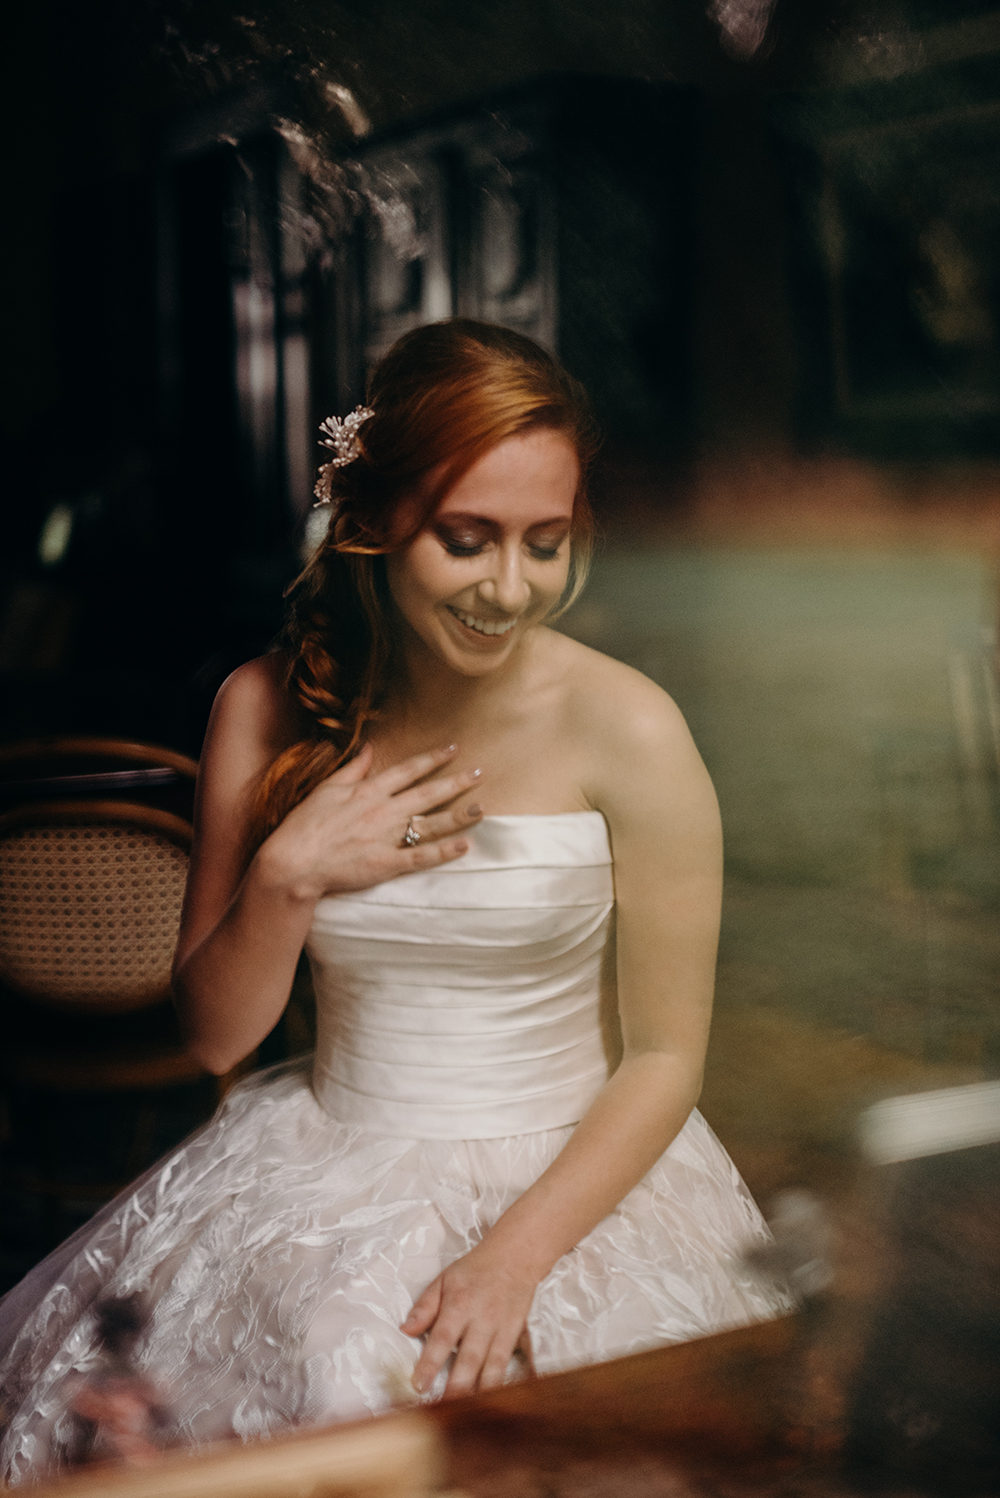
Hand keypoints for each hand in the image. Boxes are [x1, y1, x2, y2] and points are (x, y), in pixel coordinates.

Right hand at [258, 743, 482, 902]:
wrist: (293, 862)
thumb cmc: (304, 825)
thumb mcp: (326, 789)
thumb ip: (352, 769)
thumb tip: (370, 747)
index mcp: (368, 791)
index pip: (408, 770)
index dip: (432, 758)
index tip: (453, 748)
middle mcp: (383, 811)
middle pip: (428, 793)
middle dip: (457, 782)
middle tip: (481, 773)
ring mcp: (386, 838)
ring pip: (431, 824)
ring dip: (458, 815)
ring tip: (481, 808)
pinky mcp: (386, 864)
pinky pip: (422, 857)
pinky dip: (444, 851)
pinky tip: (465, 845)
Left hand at [401, 1242, 537, 1397]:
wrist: (515, 1257)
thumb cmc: (474, 1270)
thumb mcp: (444, 1280)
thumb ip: (425, 1306)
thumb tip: (405, 1330)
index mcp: (460, 1304)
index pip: (442, 1338)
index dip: (430, 1364)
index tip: (419, 1386)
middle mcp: (482, 1319)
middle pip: (470, 1359)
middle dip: (457, 1387)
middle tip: (444, 1412)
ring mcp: (503, 1329)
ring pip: (493, 1367)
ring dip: (481, 1393)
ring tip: (468, 1415)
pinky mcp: (517, 1335)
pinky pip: (510, 1363)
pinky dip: (503, 1384)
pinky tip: (496, 1402)